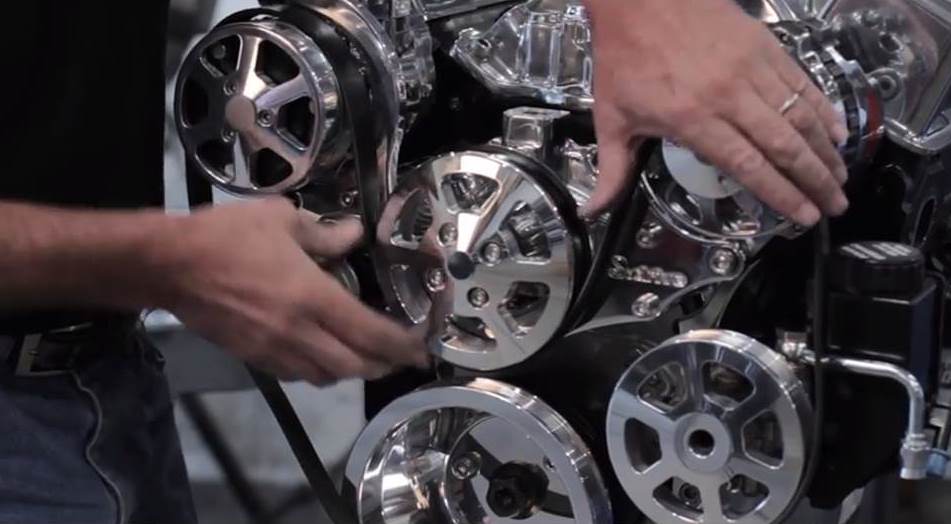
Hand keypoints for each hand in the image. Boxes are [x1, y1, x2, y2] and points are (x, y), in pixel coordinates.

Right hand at [155, 198, 426, 384]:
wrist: (169, 265)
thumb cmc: (226, 236)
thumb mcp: (281, 219)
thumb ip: (324, 232)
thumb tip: (354, 233)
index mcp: (312, 298)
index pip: (370, 333)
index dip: (401, 346)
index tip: (421, 349)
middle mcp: (298, 333)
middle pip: (353, 366)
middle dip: (382, 365)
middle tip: (399, 356)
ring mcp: (274, 350)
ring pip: (325, 376)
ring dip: (351, 370)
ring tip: (364, 356)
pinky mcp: (252, 357)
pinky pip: (296, 375)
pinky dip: (318, 371)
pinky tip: (321, 356)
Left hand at [582, 0, 849, 225]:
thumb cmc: (624, 55)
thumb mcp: (611, 117)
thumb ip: (612, 169)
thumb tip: (595, 209)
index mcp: (692, 119)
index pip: (748, 166)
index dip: (780, 194)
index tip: (803, 215)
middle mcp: (728, 97)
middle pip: (784, 147)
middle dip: (815, 180)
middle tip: (835, 205)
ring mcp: (750, 69)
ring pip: (799, 115)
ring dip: (825, 149)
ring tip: (841, 176)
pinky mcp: (762, 45)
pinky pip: (801, 81)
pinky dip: (822, 107)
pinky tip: (836, 129)